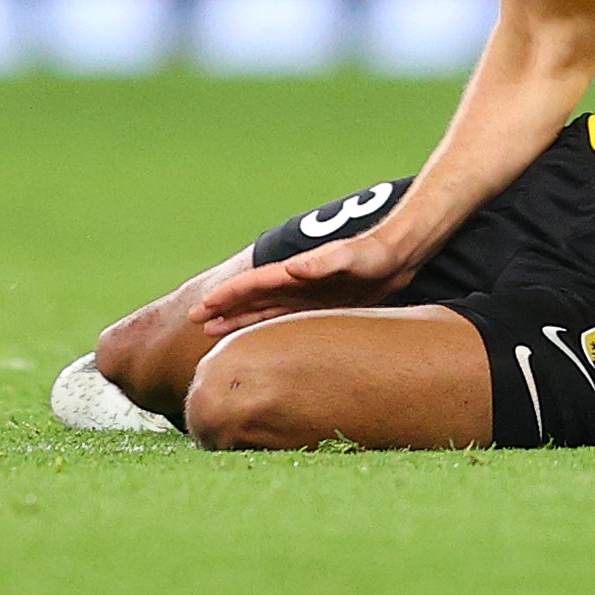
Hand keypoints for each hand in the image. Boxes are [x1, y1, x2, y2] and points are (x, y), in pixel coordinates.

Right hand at [192, 229, 419, 334]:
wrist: (400, 254)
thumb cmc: (376, 255)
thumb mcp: (352, 257)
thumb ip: (324, 262)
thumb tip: (292, 268)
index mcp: (296, 272)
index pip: (253, 284)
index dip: (227, 296)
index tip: (202, 308)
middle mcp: (297, 283)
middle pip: (251, 298)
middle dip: (223, 308)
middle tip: (195, 321)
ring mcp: (308, 294)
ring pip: (264, 309)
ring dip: (239, 319)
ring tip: (213, 331)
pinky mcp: (322, 305)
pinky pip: (285, 318)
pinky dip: (266, 327)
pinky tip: (259, 339)